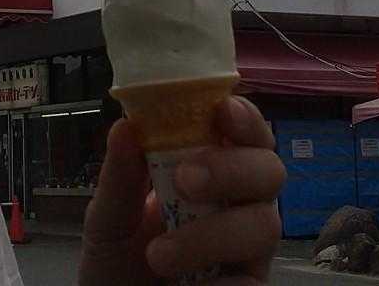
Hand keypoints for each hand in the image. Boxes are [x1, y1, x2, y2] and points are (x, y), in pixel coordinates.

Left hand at [79, 96, 283, 284]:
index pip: (243, 133)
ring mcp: (247, 250)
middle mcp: (238, 205)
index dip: (244, 117)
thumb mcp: (108, 219)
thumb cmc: (117, 262)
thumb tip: (125, 126)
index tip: (223, 109)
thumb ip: (120, 177)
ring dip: (211, 235)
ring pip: (264, 225)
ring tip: (159, 256)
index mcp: (211, 172)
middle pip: (269, 170)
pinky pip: (251, 281)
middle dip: (232, 168)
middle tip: (184, 179)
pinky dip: (218, 283)